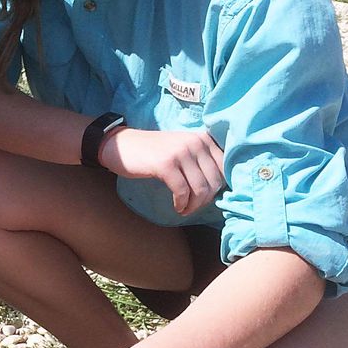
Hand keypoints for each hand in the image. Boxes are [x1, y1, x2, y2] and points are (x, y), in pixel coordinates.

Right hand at [100, 127, 225, 215]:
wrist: (121, 146)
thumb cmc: (153, 152)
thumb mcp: (182, 149)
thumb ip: (202, 160)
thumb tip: (221, 187)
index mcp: (203, 138)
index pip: (225, 168)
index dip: (218, 187)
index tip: (205, 197)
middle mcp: (195, 142)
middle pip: (214, 181)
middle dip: (205, 200)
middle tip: (193, 207)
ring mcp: (181, 152)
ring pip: (200, 189)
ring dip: (194, 205)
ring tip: (185, 209)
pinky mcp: (166, 164)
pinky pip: (182, 191)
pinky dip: (181, 204)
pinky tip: (177, 207)